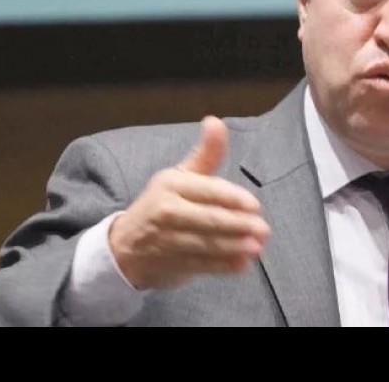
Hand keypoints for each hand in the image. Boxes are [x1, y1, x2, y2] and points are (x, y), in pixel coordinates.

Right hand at [108, 116, 270, 289]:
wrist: (125, 245)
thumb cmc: (163, 203)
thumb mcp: (181, 175)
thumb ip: (206, 152)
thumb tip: (215, 121)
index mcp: (172, 185)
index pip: (207, 191)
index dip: (232, 198)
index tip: (255, 205)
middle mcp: (166, 212)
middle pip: (208, 219)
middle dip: (238, 225)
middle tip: (263, 229)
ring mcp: (167, 241)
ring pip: (206, 244)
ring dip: (234, 247)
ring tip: (257, 247)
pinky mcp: (172, 265)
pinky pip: (201, 266)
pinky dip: (223, 267)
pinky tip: (242, 265)